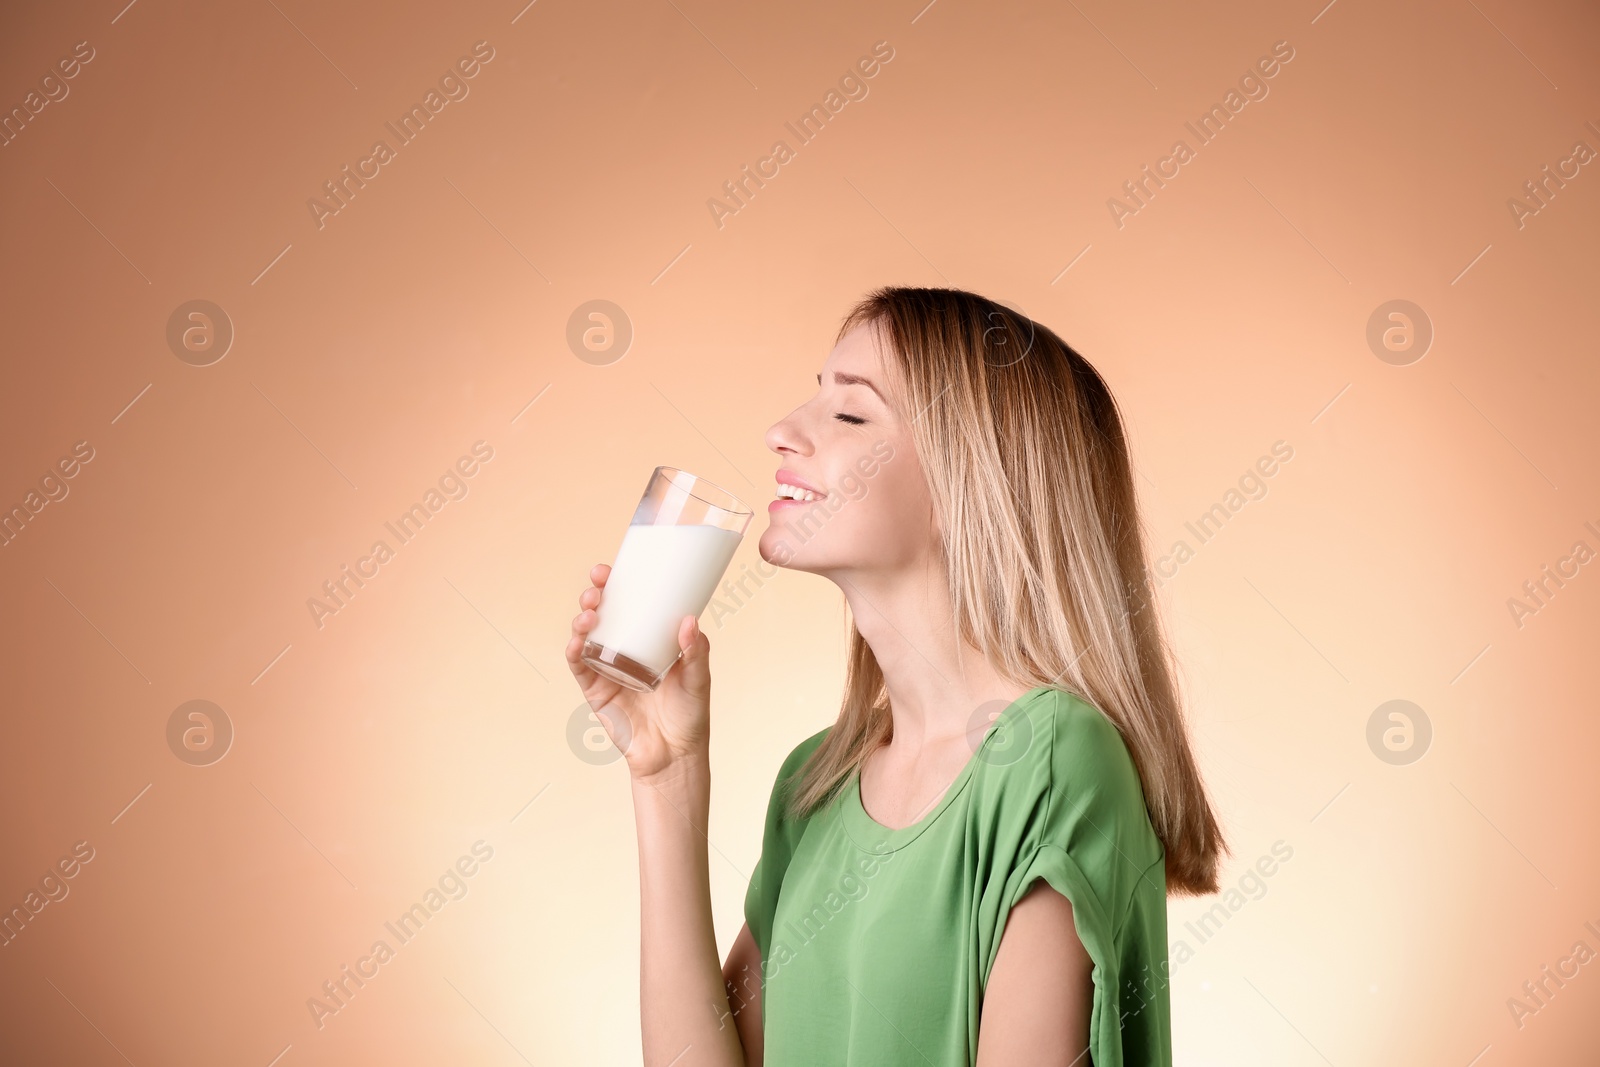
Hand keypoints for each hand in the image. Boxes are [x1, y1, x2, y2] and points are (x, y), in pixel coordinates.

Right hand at [565, 563, 712, 782]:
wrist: (674, 756)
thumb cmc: (689, 715)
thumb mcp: (699, 678)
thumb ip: (697, 652)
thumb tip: (690, 620)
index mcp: (649, 640)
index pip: (631, 604)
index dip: (619, 584)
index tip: (614, 568)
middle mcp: (625, 649)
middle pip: (604, 614)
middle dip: (596, 594)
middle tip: (599, 585)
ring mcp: (607, 668)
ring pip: (587, 635)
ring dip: (583, 618)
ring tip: (591, 611)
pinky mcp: (595, 690)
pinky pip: (579, 666)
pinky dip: (574, 651)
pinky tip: (577, 642)